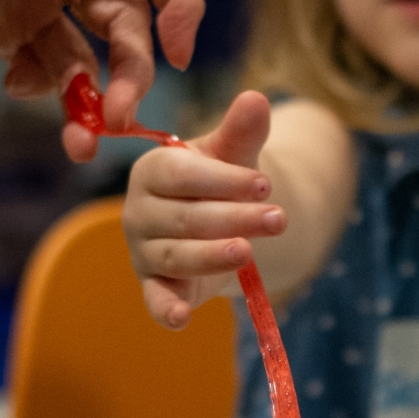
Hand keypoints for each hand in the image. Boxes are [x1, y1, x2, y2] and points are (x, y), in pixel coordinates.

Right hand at [123, 91, 286, 328]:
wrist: (219, 223)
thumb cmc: (221, 183)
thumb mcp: (234, 157)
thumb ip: (242, 132)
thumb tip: (257, 98)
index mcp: (152, 171)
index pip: (181, 175)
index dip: (223, 180)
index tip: (265, 185)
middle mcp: (139, 212)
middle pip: (185, 218)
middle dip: (234, 218)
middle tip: (279, 219)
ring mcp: (144, 251)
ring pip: (178, 256)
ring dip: (214, 255)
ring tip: (248, 252)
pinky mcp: (156, 286)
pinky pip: (155, 300)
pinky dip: (166, 310)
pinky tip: (181, 319)